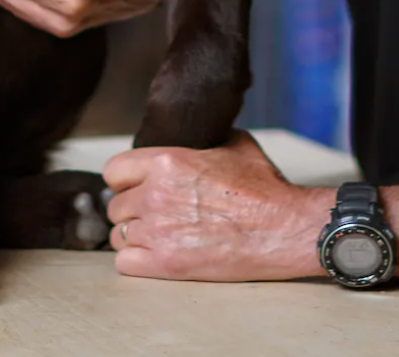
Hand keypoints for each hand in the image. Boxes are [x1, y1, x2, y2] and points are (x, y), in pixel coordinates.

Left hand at [101, 132, 329, 281]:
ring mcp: (158, 231)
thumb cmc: (264, 188)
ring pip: (118, 236)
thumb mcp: (235, 145)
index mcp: (167, 162)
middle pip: (116, 206)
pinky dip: (136, 261)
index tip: (136, 187)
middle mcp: (155, 195)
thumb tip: (199, 134)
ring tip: (159, 237)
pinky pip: (124, 263)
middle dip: (133, 211)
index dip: (125, 180)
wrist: (284, 228)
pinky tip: (156, 256)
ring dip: (136, 237)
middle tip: (156, 216)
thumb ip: (205, 140)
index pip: (114, 170)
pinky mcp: (166, 264)